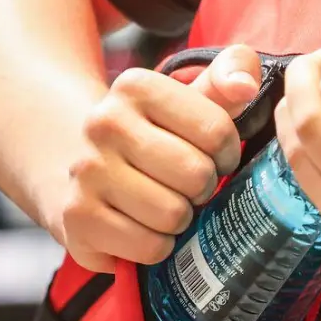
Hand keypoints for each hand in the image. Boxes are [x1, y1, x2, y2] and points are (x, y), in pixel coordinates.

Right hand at [53, 46, 262, 271]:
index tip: (212, 155)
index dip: (226, 152)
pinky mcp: (76, 218)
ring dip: (181, 219)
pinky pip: (149, 247)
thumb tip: (246, 85)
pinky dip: (157, 246)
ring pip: (173, 215)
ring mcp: (85, 171)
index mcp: (136, 87)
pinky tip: (143, 227)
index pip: (216, 129)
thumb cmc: (153, 133)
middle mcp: (104, 123)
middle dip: (203, 187)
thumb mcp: (189, 96)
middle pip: (196, 174)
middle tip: (188, 185)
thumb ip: (229, 74)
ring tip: (165, 204)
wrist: (75, 163)